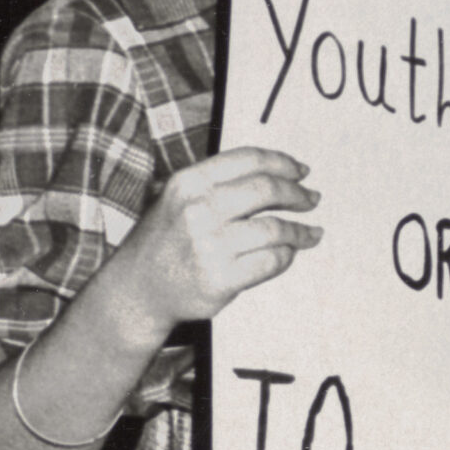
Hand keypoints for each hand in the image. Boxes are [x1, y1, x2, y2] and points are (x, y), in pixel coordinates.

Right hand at [110, 146, 320, 340]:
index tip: (301, 171)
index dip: (282, 162)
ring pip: (274, 229)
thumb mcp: (177, 199)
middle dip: (297, 194)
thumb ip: (217, 183)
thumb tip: (277, 172)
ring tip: (310, 234)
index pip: (249, 160)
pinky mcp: (220, 279)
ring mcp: (209, 246)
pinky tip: (288, 254)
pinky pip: (270, 262)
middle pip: (267, 190)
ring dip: (299, 231)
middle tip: (311, 199)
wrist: (138, 290)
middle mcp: (197, 210)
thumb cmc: (164, 242)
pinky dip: (285, 257)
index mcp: (188, 183)